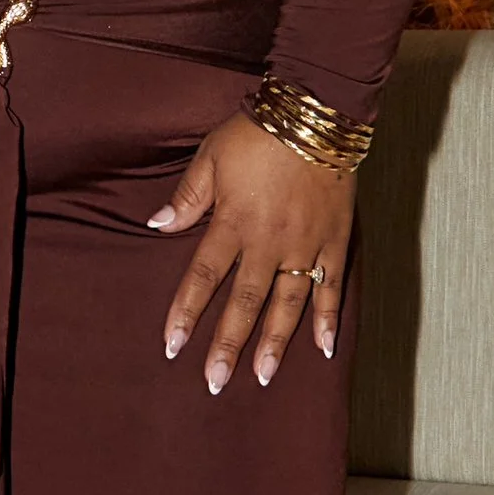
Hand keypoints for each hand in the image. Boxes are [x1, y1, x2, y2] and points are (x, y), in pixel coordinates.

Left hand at [151, 112, 352, 391]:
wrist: (317, 113)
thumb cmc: (258, 133)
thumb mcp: (210, 157)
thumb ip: (187, 197)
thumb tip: (158, 225)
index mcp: (234, 223)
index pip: (203, 277)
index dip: (186, 312)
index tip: (172, 346)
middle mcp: (269, 242)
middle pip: (244, 302)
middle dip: (227, 344)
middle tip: (215, 381)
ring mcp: (305, 245)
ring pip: (287, 304)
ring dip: (275, 342)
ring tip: (263, 377)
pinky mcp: (335, 240)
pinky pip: (332, 286)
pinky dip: (328, 318)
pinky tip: (324, 348)